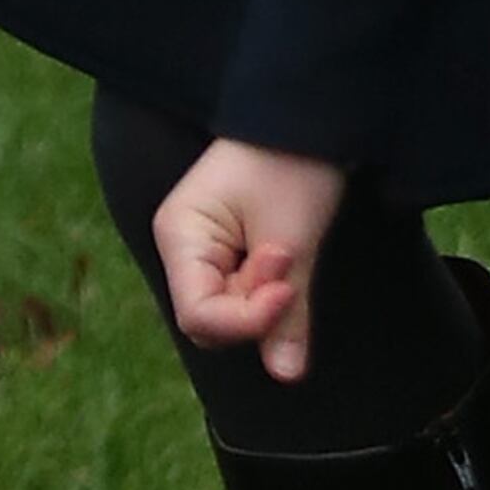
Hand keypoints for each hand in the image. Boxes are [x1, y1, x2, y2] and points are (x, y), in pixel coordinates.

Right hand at [152, 141, 349, 380]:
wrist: (309, 114)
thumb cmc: (292, 162)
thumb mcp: (294, 235)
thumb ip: (289, 310)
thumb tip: (287, 376)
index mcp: (180, 235)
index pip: (200, 316)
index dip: (246, 319)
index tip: (287, 287)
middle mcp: (183, 247)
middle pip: (212, 320)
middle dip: (257, 307)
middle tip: (289, 258)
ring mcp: (205, 250)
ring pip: (232, 310)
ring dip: (269, 296)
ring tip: (291, 248)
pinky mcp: (231, 251)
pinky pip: (245, 293)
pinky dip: (273, 289)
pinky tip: (290, 257)